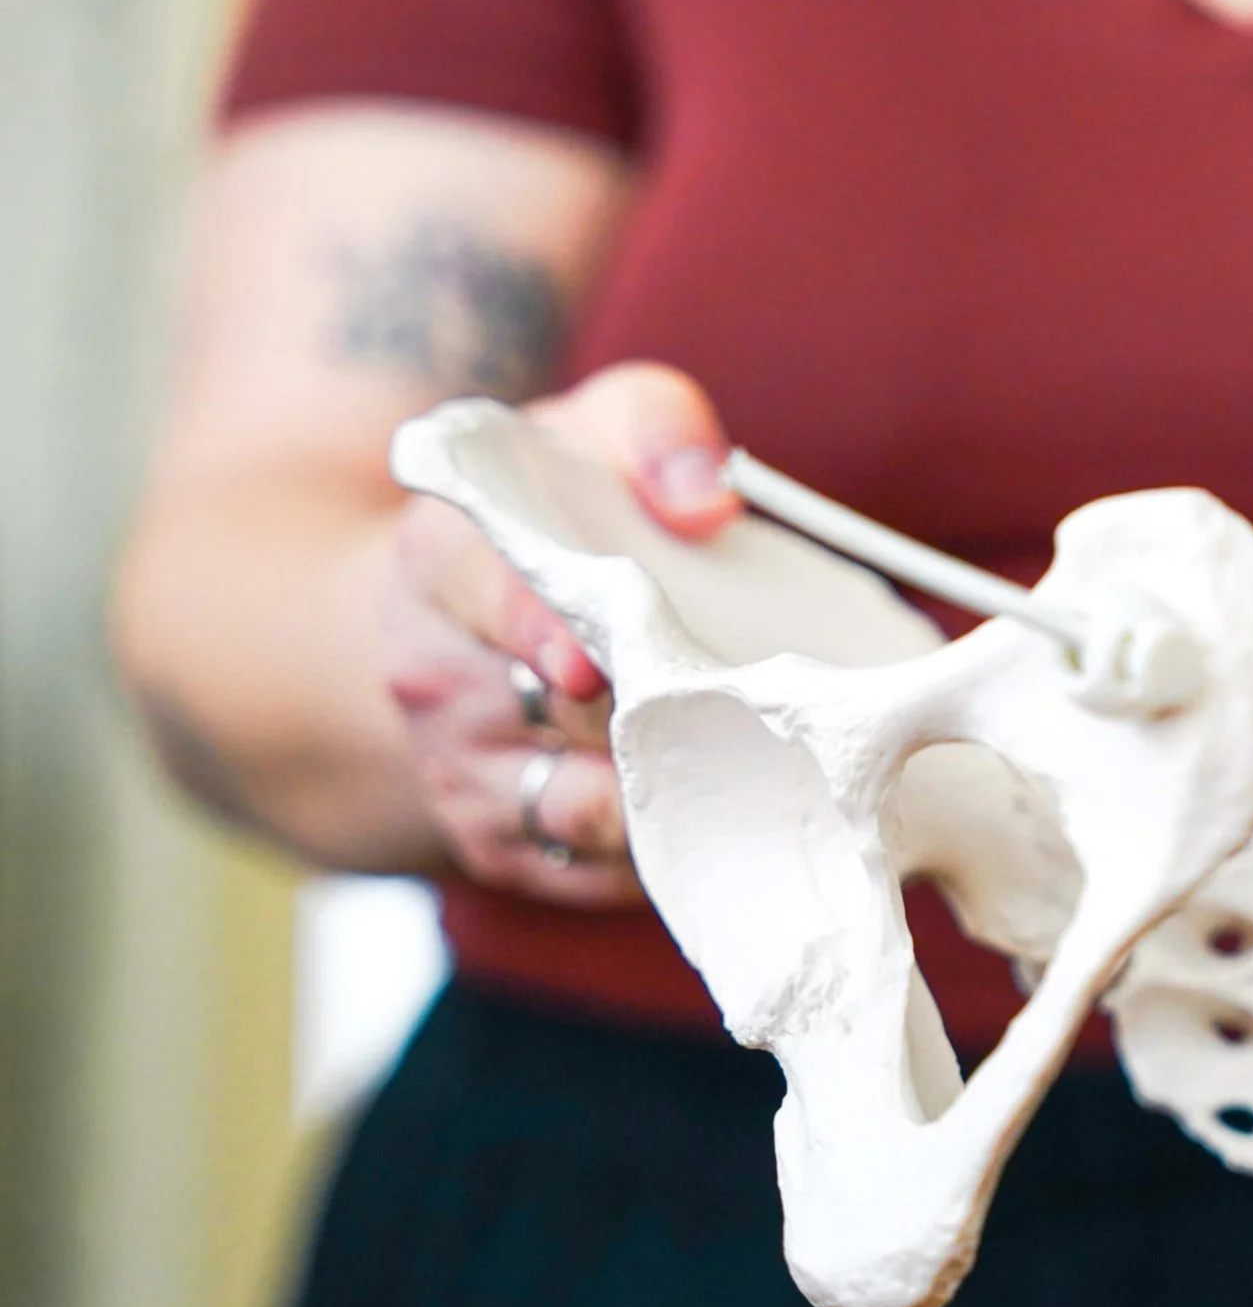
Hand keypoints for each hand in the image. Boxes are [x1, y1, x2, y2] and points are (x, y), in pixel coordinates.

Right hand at [381, 363, 741, 903]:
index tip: (594, 664)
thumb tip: (710, 503)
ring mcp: (465, 773)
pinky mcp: (503, 848)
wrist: (451, 616)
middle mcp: (435, 680)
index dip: (547, 636)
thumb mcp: (596, 429)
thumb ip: (656, 431)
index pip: (494, 603)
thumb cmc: (554, 509)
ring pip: (577, 815)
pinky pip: (591, 877)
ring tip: (764, 779)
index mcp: (445, 565)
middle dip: (653, 724)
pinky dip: (667, 861)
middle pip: (553, 723)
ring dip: (674, 804)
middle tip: (745, 723)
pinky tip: (735, 827)